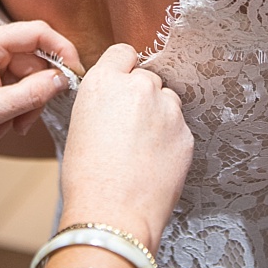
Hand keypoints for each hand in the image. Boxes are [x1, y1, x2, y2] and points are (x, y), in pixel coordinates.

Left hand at [0, 19, 82, 153]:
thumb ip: (34, 93)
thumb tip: (64, 79)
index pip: (39, 33)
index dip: (64, 52)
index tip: (76, 76)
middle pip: (32, 61)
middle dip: (31, 96)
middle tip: (24, 125)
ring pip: (23, 75)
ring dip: (18, 105)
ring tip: (3, 131)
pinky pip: (11, 78)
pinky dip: (8, 102)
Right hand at [58, 45, 192, 252]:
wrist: (113, 214)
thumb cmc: (86, 178)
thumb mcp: (80, 126)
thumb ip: (103, 102)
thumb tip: (116, 100)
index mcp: (104, 83)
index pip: (123, 53)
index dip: (123, 69)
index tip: (122, 84)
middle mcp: (139, 88)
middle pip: (148, 79)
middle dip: (142, 97)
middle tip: (129, 128)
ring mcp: (168, 109)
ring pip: (168, 102)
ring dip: (160, 116)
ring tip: (141, 150)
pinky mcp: (187, 133)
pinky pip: (179, 128)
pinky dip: (170, 140)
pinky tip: (154, 163)